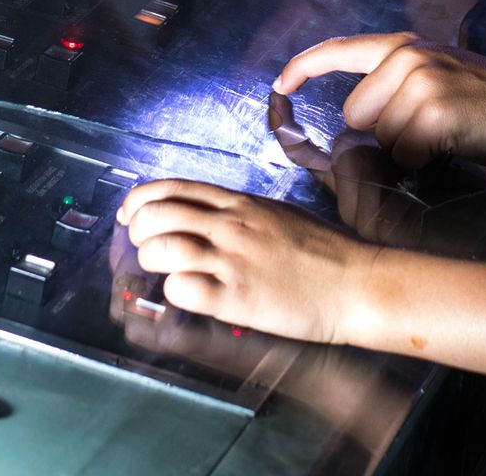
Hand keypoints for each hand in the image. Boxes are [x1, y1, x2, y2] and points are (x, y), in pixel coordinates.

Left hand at [119, 179, 379, 345]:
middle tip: (145, 248)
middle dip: (139, 232)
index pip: (170, 187)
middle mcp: (230, 225)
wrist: (355, 282)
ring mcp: (232, 260)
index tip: (130, 215)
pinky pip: (183, 290)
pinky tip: (189, 295)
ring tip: (167, 272)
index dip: (139, 200)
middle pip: (156, 214)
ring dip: (152, 262)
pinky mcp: (237, 297)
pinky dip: (174, 293)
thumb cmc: (323, 250)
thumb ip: (238, 212)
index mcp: (239, 202)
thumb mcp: (277, 213)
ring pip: (162, 249)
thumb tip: (205, 216)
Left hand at [275, 31, 485, 168]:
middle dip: (383, 133)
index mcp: (406, 46)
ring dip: (407, 149)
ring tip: (448, 134)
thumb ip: (400, 83)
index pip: (341, 49)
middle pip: (357, 116)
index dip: (305, 67)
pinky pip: (405, 155)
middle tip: (431, 129)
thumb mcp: (443, 71)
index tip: (281, 84)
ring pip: (380, 138)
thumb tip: (363, 120)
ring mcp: (421, 82)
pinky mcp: (435, 112)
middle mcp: (408, 57)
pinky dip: (424, 161)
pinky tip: (456, 144)